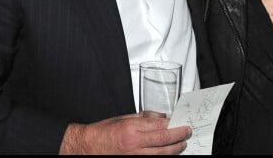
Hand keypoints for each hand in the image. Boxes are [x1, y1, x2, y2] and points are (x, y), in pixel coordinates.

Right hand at [59, 112, 190, 154]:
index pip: (160, 126)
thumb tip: (161, 118)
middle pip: (163, 140)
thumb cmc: (102, 132)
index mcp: (131, 128)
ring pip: (160, 154)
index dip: (173, 124)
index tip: (181, 123)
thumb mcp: (123, 119)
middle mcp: (134, 143)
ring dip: (174, 150)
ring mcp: (133, 156)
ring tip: (181, 145)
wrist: (86, 148)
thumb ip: (144, 118)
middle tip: (187, 133)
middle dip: (178, 137)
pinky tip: (167, 155)